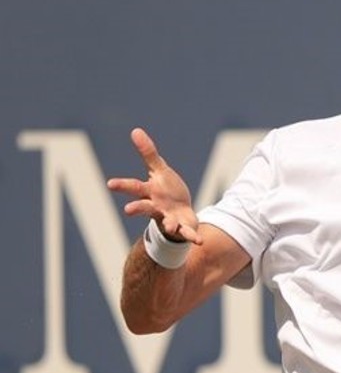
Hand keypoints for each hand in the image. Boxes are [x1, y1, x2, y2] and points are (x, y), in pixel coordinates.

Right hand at [107, 128, 203, 244]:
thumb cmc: (166, 191)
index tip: (110, 183)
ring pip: (166, 223)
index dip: (122, 185)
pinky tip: (199, 241)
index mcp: (150, 192)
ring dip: (169, 224)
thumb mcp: (159, 170)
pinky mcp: (182, 227)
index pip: (134, 187)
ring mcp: (168, 219)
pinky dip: (192, 237)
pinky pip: (187, 233)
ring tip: (170, 226)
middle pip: (144, 207)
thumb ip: (148, 153)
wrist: (180, 213)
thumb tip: (135, 130)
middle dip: (136, 208)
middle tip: (127, 210)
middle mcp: (156, 207)